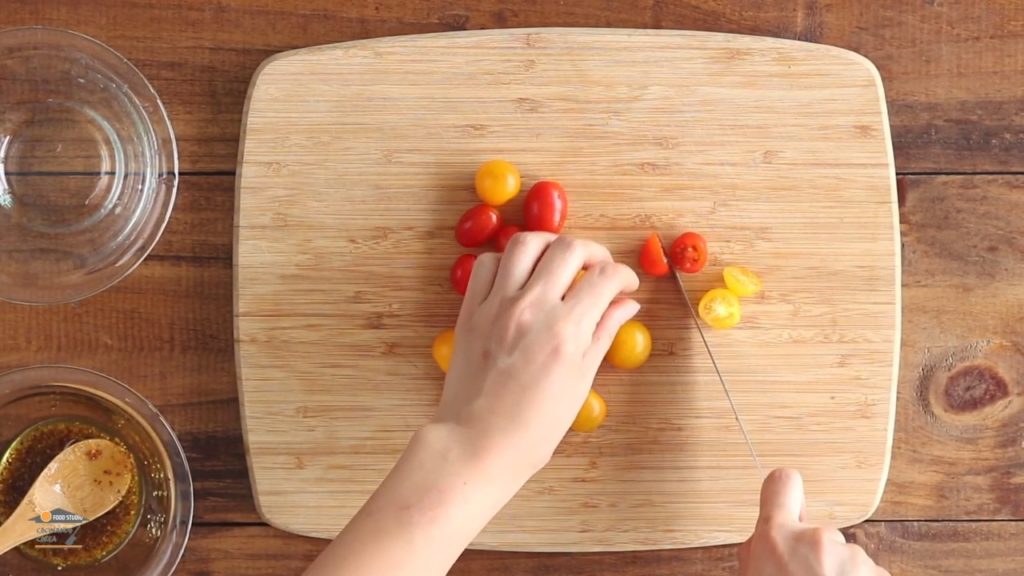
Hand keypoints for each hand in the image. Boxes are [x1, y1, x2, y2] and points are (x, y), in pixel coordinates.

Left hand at [434, 232, 639, 478]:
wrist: (478, 443)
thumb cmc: (534, 427)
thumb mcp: (580, 381)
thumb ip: (603, 333)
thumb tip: (627, 304)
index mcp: (566, 330)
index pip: (605, 277)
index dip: (623, 274)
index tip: (626, 284)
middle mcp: (532, 308)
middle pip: (569, 248)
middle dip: (593, 252)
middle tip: (597, 269)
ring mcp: (497, 305)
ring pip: (526, 243)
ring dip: (549, 245)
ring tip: (559, 262)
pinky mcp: (470, 310)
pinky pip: (487, 264)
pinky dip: (507, 261)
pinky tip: (520, 278)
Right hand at [739, 469, 889, 575]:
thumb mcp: (752, 574)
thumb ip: (759, 550)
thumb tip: (765, 541)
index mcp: (777, 538)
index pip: (781, 483)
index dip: (785, 491)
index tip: (792, 502)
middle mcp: (817, 540)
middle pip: (819, 533)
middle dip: (816, 555)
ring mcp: (852, 558)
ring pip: (845, 556)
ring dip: (840, 573)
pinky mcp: (879, 573)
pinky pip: (869, 572)